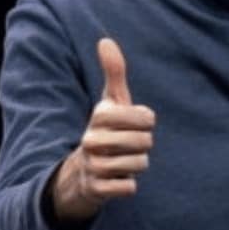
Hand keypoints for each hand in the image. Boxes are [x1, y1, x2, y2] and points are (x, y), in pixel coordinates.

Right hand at [51, 38, 156, 221]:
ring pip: (139, 165)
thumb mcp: (110, 102)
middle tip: (128, 145)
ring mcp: (93, 166)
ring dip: (137, 165)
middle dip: (143, 145)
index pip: (145, 117)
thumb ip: (113, 73)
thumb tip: (105, 40)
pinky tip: (116, 179)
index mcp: (100, 116)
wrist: (81, 174)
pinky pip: (129, 187)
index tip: (136, 123)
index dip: (147, 121)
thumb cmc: (105, 131)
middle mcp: (92, 140)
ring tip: (122, 161)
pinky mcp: (97, 189)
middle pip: (145, 142)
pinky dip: (128, 185)